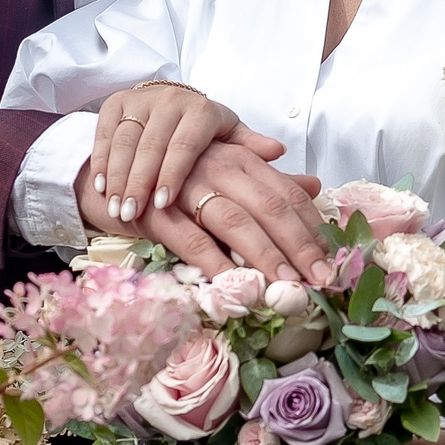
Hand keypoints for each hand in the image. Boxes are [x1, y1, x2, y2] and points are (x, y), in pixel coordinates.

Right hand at [78, 121, 327, 276]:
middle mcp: (220, 166)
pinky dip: (214, 263)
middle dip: (299, 246)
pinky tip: (233, 286)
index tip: (332, 261)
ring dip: (264, 257)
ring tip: (286, 287)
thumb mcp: (226, 169)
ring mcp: (188, 186)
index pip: (286, 193)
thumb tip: (315, 186)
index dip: (312, 228)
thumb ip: (268, 179)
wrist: (112, 170)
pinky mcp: (158, 210)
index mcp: (241, 157)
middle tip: (319, 282)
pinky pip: (192, 239)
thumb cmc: (177, 174)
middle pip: (270, 207)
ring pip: (236, 221)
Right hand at [88, 83, 273, 221]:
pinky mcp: (114, 105)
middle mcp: (170, 102)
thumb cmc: (201, 133)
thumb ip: (253, 153)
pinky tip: (100, 188)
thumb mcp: (229, 139)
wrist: (163, 106)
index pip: (187, 144)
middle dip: (140, 182)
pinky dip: (101, 163)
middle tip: (131, 213)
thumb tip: (286, 159)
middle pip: (152, 145)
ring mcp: (139, 102)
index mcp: (202, 111)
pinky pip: (104, 135)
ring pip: (125, 142)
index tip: (163, 203)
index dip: (173, 173)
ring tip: (115, 208)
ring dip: (118, 177)